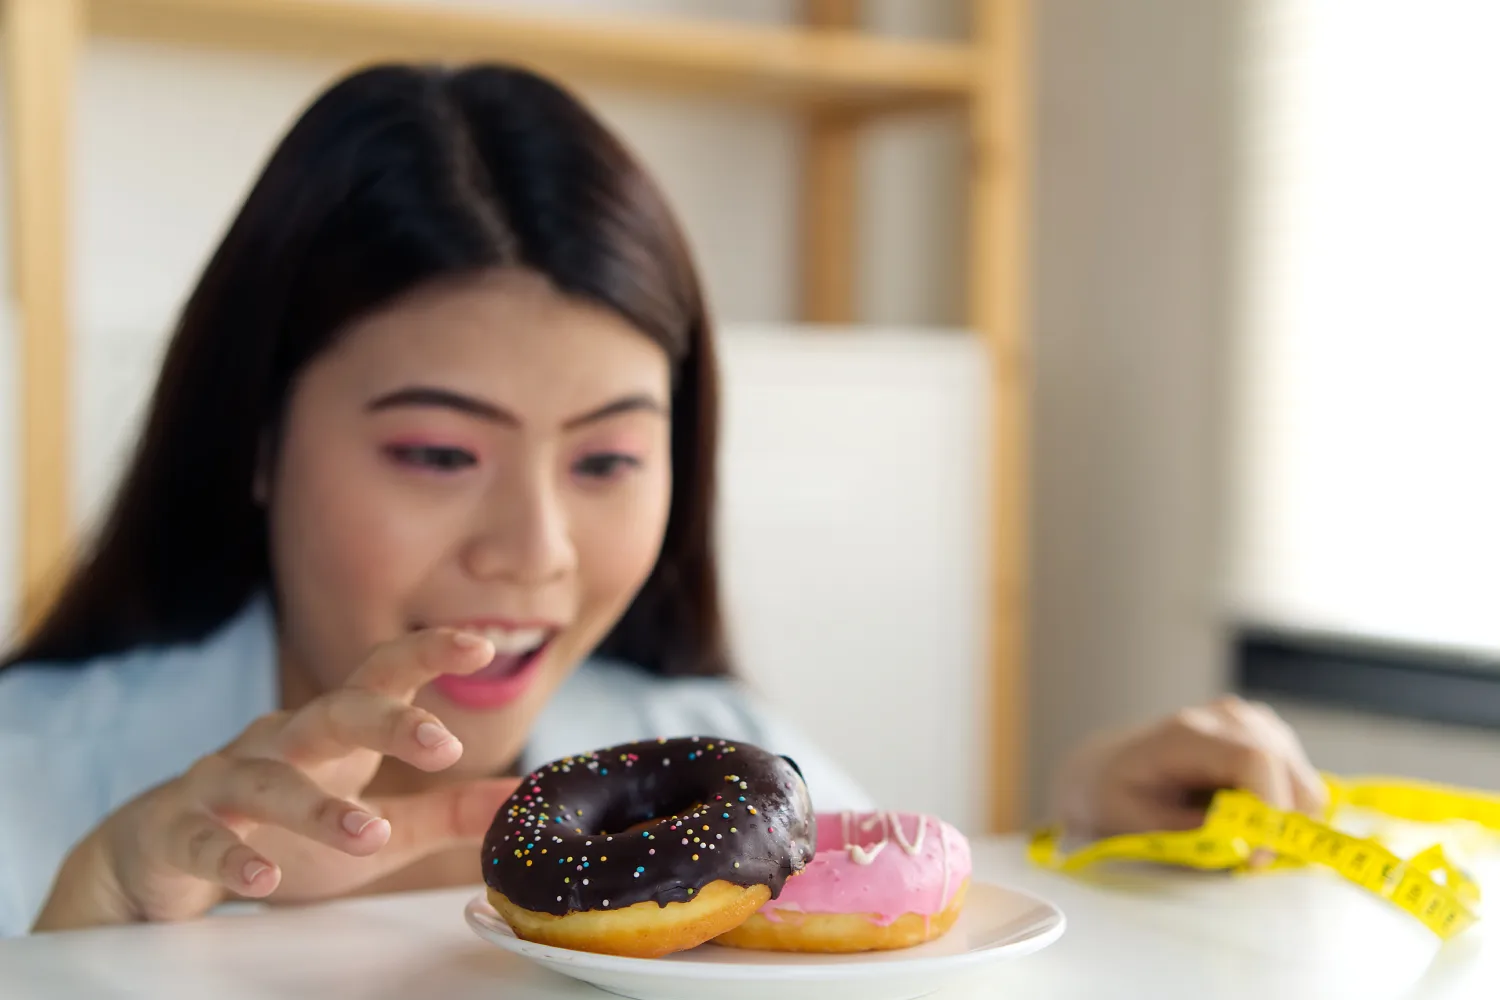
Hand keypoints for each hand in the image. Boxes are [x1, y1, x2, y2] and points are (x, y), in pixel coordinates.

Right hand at [33, 629, 518, 931]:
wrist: (162, 854)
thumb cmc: (284, 830)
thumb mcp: (376, 825)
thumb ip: (446, 813)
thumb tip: (519, 801)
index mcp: (332, 733)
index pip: (383, 677)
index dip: (429, 652)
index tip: (483, 643)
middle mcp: (280, 742)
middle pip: (332, 714)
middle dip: (387, 722)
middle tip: (442, 745)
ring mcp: (224, 782)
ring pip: (271, 780)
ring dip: (319, 807)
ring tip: (369, 833)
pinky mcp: (179, 829)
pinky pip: (204, 837)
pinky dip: (233, 855)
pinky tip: (263, 875)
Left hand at [1049, 695, 1327, 839]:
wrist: (1105, 769)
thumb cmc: (1116, 797)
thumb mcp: (1141, 826)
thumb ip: (1196, 835)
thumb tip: (1250, 846)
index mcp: (1187, 734)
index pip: (1256, 760)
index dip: (1271, 811)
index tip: (1257, 859)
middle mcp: (1226, 717)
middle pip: (1288, 768)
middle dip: (1282, 823)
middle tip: (1250, 860)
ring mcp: (1250, 720)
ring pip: (1301, 777)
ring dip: (1284, 817)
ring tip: (1240, 837)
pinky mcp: (1264, 734)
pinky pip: (1296, 778)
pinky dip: (1284, 807)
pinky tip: (1246, 818)